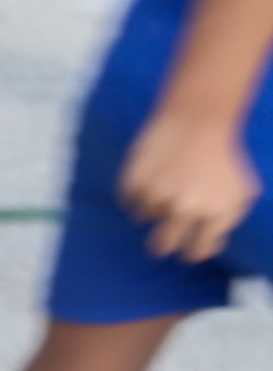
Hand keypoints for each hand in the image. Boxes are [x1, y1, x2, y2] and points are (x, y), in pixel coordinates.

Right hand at [120, 108, 258, 262]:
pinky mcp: (134, 181)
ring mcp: (158, 195)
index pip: (196, 252)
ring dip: (150, 204)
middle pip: (162, 245)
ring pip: (143, 217)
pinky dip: (133, 189)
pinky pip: (127, 199)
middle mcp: (185, 209)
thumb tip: (210, 241)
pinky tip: (148, 172)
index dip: (191, 251)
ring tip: (162, 180)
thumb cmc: (224, 156)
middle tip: (160, 237)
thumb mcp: (243, 191)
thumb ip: (228, 220)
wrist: (199, 119)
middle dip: (161, 243)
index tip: (186, 247)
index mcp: (215, 215)